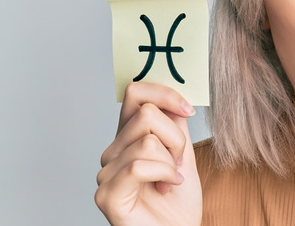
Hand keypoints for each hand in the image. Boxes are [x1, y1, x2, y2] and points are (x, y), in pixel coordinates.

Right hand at [95, 82, 202, 225]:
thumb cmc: (179, 200)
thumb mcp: (183, 153)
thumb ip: (174, 125)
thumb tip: (172, 96)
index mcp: (128, 137)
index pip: (135, 93)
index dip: (164, 93)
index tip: (187, 110)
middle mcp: (113, 151)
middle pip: (146, 114)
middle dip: (175, 137)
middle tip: (178, 162)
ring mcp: (106, 173)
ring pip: (147, 141)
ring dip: (171, 162)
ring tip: (170, 180)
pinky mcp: (107, 195)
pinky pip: (138, 166)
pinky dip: (163, 174)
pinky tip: (166, 187)